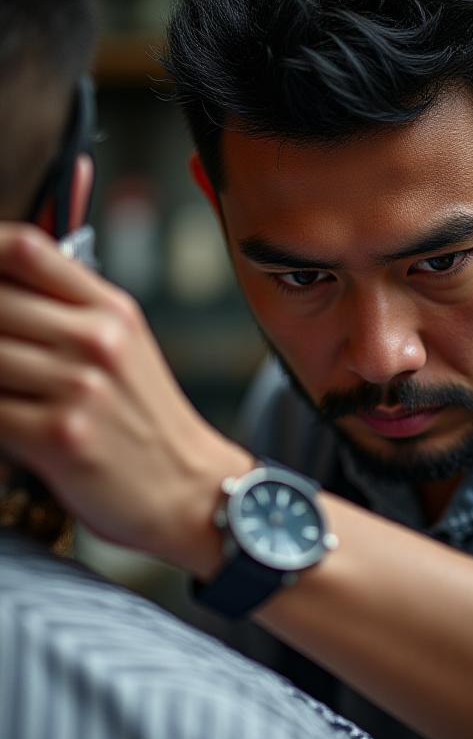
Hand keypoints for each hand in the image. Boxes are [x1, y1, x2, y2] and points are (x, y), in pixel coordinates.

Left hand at [0, 224, 250, 574]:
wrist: (188, 488)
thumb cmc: (150, 424)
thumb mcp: (126, 350)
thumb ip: (69, 315)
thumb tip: (2, 299)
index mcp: (112, 312)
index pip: (27, 249)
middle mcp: (97, 341)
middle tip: (1, 352)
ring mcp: (80, 388)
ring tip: (7, 388)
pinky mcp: (59, 435)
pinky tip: (6, 422)